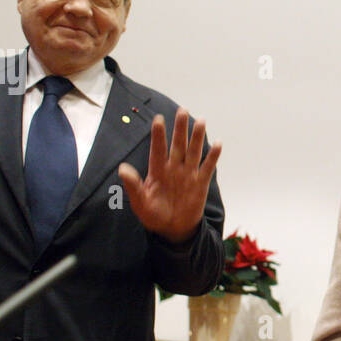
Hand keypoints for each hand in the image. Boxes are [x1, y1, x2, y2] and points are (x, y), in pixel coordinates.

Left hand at [118, 108, 221, 243]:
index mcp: (157, 170)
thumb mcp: (140, 202)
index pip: (158, 148)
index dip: (158, 135)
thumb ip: (133, 185)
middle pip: (177, 144)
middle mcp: (174, 168)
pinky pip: (207, 167)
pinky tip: (217, 144)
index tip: (158, 119)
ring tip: (201, 121)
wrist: (173, 229)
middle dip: (180, 128)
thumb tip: (122, 168)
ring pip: (193, 151)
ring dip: (197, 137)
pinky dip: (213, 156)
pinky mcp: (201, 183)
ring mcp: (188, 174)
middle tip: (182, 110)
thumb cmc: (153, 215)